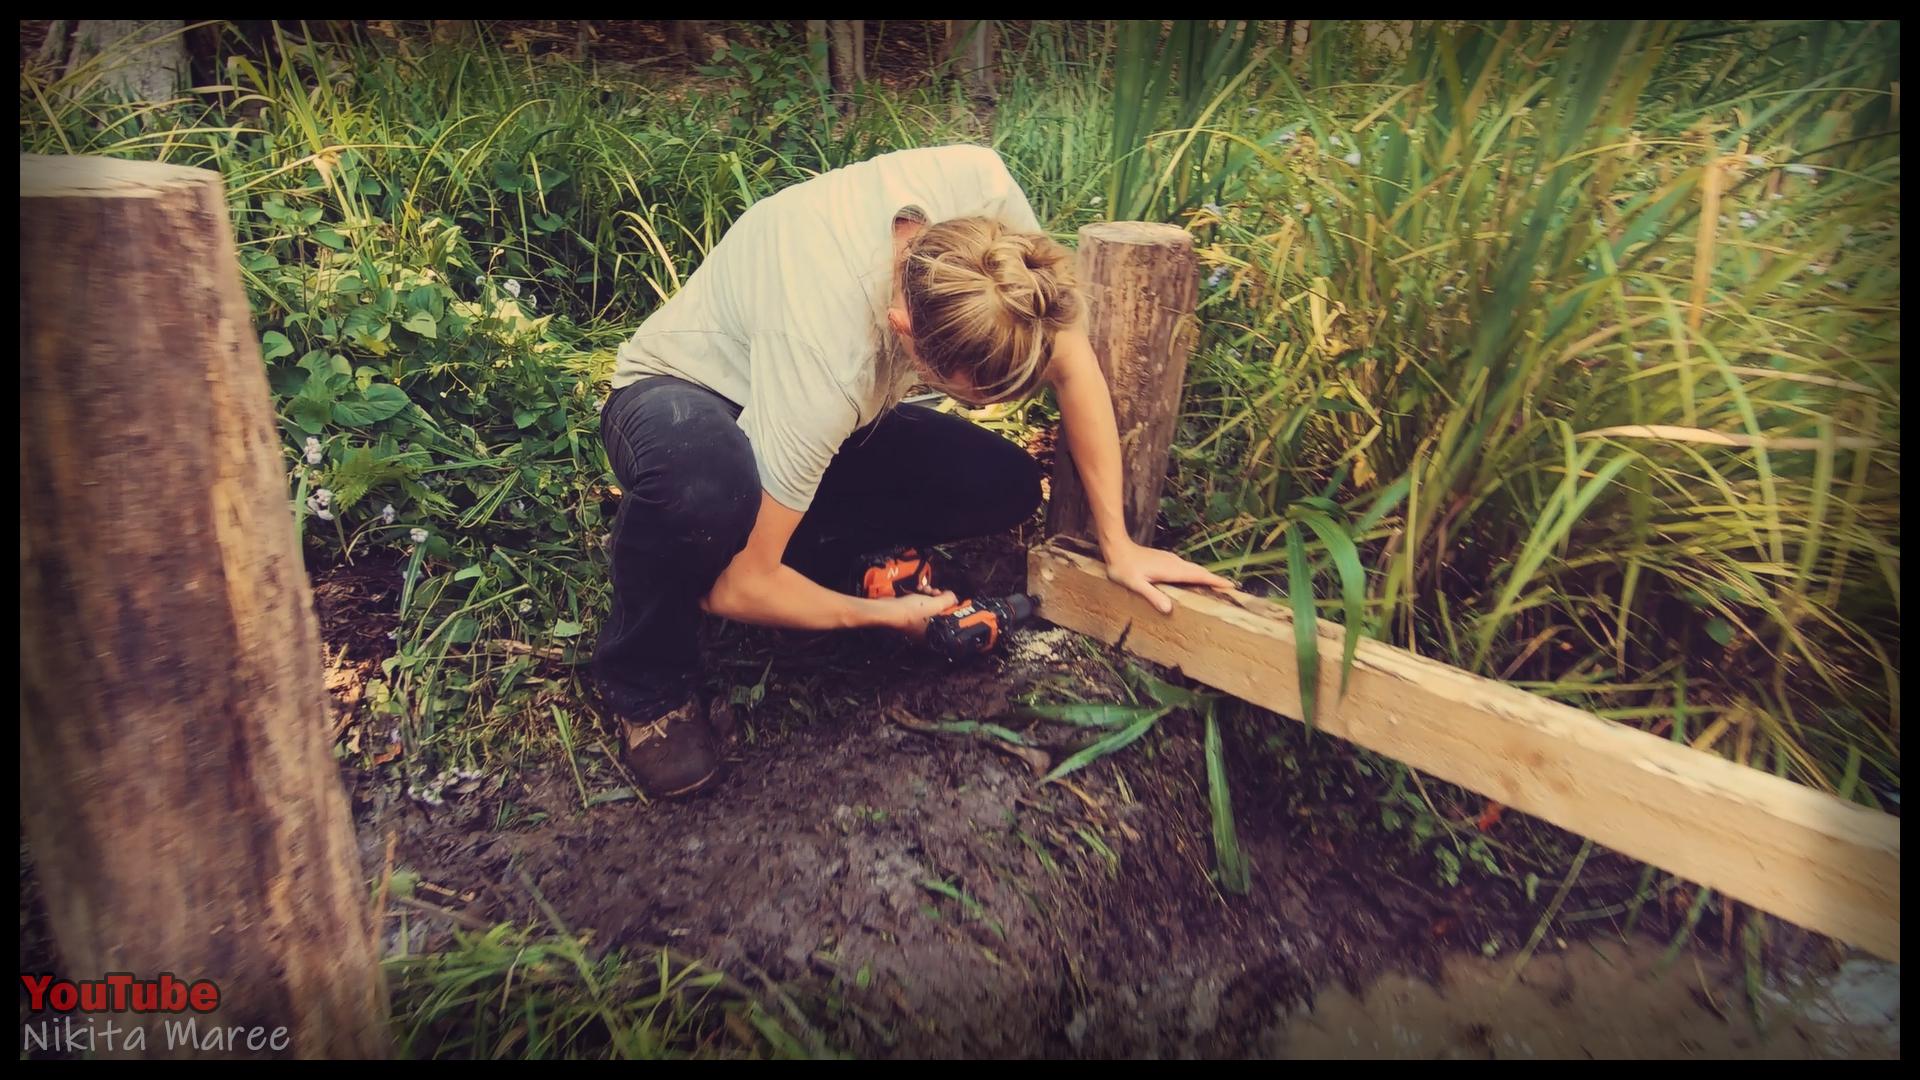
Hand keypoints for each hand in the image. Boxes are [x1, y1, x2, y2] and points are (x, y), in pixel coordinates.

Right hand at [878, 590, 959, 638]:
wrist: (890, 609)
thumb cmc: (913, 611)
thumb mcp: (936, 604)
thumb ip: (949, 600)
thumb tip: (953, 597)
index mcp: (935, 634)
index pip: (949, 619)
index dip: (950, 606)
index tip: (948, 597)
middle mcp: (926, 631)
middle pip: (940, 611)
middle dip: (939, 598)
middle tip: (935, 592)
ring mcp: (917, 623)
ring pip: (930, 605)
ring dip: (929, 594)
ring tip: (925, 589)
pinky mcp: (910, 615)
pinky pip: (920, 604)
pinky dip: (921, 595)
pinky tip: (919, 589)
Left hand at [1103, 540, 1234, 614]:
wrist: (1117, 549)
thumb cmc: (1124, 568)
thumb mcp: (1135, 584)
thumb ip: (1152, 595)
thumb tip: (1169, 609)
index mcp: (1171, 570)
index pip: (1198, 576)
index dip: (1215, 581)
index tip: (1230, 586)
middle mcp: (1174, 563)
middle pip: (1200, 572)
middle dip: (1216, 580)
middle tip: (1231, 589)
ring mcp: (1171, 560)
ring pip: (1193, 569)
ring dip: (1206, 577)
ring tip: (1218, 586)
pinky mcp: (1166, 560)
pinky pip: (1186, 568)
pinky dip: (1196, 574)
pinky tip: (1194, 581)